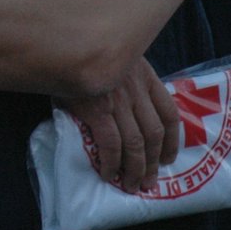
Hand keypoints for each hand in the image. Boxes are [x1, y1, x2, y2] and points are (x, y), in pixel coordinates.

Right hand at [60, 56, 178, 191]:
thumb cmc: (79, 51)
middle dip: (153, 162)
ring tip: (131, 185)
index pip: (169, 112)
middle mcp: (136, 89)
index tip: (168, 159)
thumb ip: (123, 79)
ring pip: (137, 143)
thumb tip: (126, 109)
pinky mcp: (98, 109)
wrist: (58, 44)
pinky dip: (112, 162)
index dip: (173, 141)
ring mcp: (119, 100)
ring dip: (135, 168)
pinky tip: (108, 172)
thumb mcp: (112, 59)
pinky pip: (111, 143)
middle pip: (154, 133)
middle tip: (148, 182)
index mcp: (144, 75)